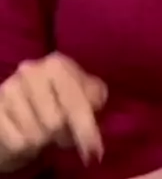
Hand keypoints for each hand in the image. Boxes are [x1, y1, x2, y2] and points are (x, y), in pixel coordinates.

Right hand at [0, 52, 107, 170]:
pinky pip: (17, 142)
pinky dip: (24, 146)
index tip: (95, 153)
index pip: (75, 102)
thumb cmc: (54, 102)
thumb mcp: (79, 94)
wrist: (16, 112)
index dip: (87, 129)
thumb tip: (95, 102)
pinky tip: (24, 134)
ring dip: (42, 140)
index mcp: (56, 65)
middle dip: (62, 134)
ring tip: (41, 130)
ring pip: (36, 134)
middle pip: (56, 122)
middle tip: (60, 131)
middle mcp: (31, 71)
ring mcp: (9, 89)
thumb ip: (93, 95)